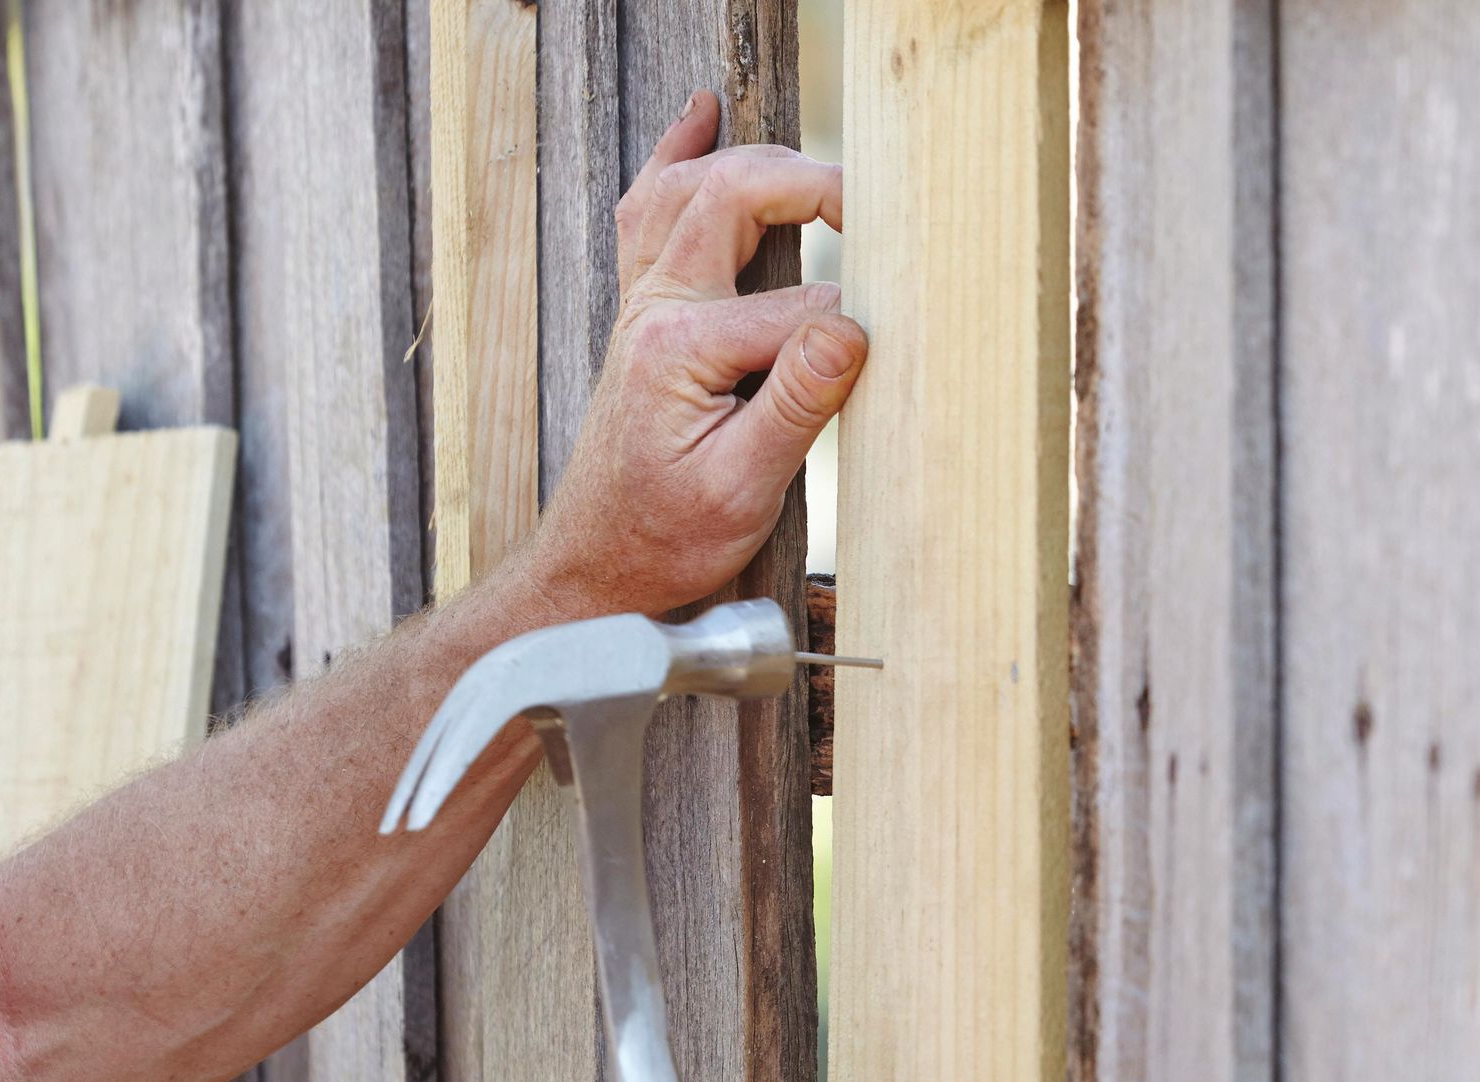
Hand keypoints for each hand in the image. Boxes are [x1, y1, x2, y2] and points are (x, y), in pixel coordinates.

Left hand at [532, 89, 867, 616]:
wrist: (598, 566)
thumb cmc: (665, 539)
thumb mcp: (743, 488)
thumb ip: (796, 402)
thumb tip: (852, 328)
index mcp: (679, 347)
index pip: (797, 309)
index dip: (849, 332)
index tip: (881, 364)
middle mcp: (654, 310)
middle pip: (730, 196)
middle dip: (806, 183)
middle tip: (868, 204)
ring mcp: (642, 306)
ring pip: (687, 189)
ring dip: (747, 160)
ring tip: (811, 166)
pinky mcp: (642, 316)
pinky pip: (651, 212)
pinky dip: (678, 158)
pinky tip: (700, 118)